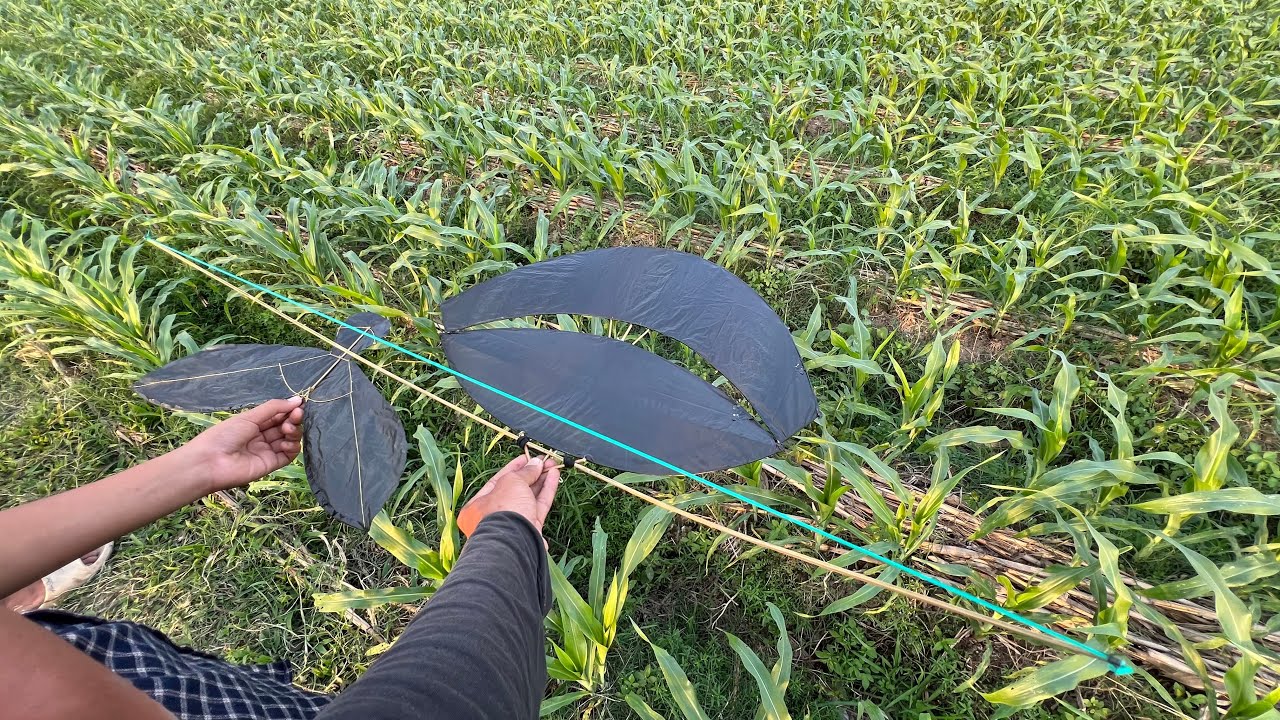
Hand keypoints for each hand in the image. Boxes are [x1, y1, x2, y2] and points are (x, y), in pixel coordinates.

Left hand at [180, 397, 303, 491]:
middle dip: (293, 419)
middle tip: (296, 415)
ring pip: (289, 439)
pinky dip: (292, 447)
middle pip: (285, 426)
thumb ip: (274, 408)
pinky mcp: (271, 464)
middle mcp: (261, 437)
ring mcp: (267, 451)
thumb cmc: (225, 435)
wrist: (210, 462)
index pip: (277, 415)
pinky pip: (288, 455)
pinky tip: (287, 442)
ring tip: (287, 429)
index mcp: (253, 424)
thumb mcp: (249, 417)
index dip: (288, 410)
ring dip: (293, 432)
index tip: (299, 405)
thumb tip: (298, 399)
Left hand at [458, 454, 559, 537]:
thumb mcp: (511, 482)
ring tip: (553, 465)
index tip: (526, 457)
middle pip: (515, 489)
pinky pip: (539, 507)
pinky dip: (547, 491)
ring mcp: (513, 525)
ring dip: (541, 480)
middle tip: (544, 461)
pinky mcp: (530, 531)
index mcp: (477, 506)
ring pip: (529, 498)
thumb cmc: (503, 512)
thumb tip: (536, 463)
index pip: (498, 481)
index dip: (514, 468)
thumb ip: (524, 472)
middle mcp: (493, 516)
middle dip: (531, 474)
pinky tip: (554, 476)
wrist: (514, 544)